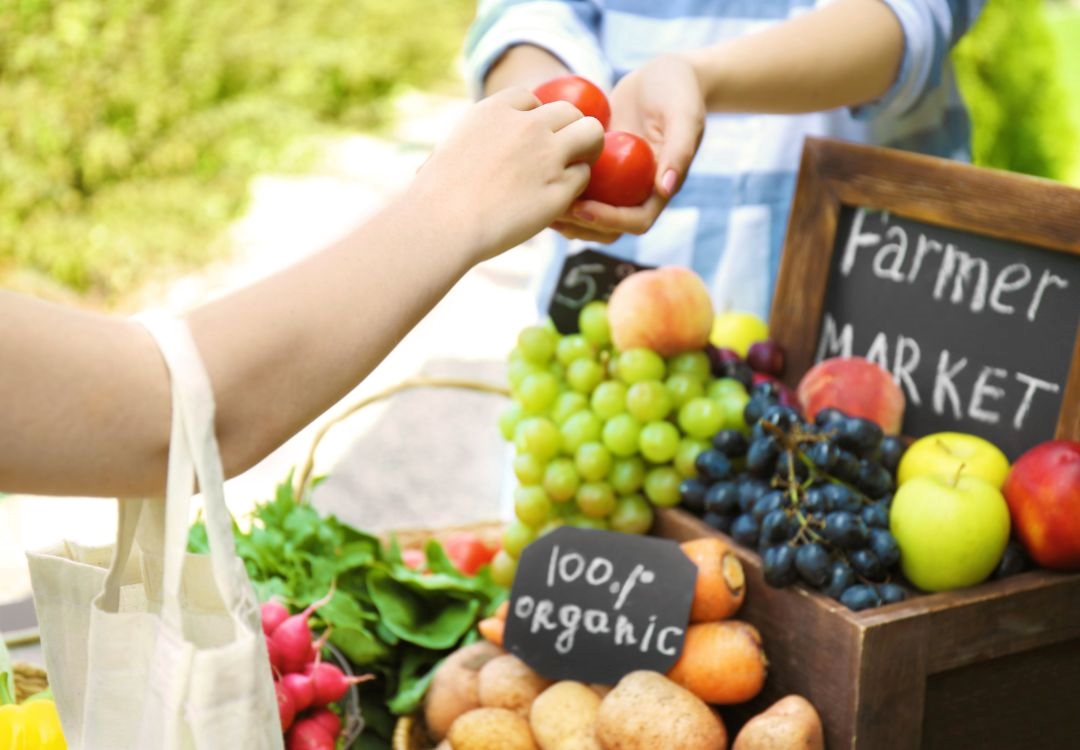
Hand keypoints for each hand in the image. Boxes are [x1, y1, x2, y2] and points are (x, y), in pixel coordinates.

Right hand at [411, 87, 603, 261]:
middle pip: (569, 111)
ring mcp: (548, 155)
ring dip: (586, 150)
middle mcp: (528, 125)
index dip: (534, 119)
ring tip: (574, 170)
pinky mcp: (560, 188)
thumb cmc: (436, 195)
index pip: (531, 99)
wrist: (443, 223)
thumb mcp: (450, 149)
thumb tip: (462, 152)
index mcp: (496, 110)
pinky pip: (583, 177)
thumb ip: (473, 141)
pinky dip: (575, 187)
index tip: (529, 139)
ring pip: (591, 134)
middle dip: (569, 130)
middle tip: (564, 153)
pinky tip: (559, 200)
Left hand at [549, 54, 705, 243]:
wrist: (663, 74)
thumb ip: (680, 149)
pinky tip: (535, 176)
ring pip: (588, 212)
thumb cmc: (678, 90)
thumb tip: (664, 188)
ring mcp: (616, 181)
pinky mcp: (599, 166)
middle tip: (553, 210)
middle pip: (608, 227)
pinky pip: (576, 185)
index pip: (636, 222)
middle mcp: (636, 191)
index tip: (583, 208)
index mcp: (659, 188)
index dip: (609, 221)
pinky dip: (558, 186)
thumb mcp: (684, 114)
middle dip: (581, 225)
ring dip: (565, 214)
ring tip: (537, 199)